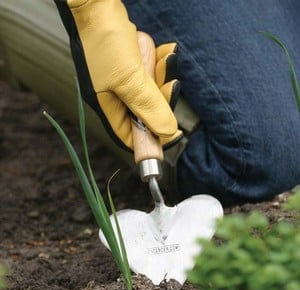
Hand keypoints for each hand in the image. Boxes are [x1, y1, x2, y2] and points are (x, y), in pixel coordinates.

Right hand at [55, 0, 181, 149]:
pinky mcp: (131, 65)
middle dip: (161, 98)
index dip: (150, 138)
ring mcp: (124, 80)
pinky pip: (152, 72)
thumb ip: (148, 106)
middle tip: (170, 84)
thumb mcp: (128, 79)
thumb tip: (166, 131)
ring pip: (152, 91)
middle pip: (146, 113)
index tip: (173, 133)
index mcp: (107, 105)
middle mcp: (115, 96)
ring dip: (162, 75)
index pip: (130, 135)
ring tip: (165, 58)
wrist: (97, 4)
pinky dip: (161, 62)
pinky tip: (165, 51)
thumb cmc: (104, 40)